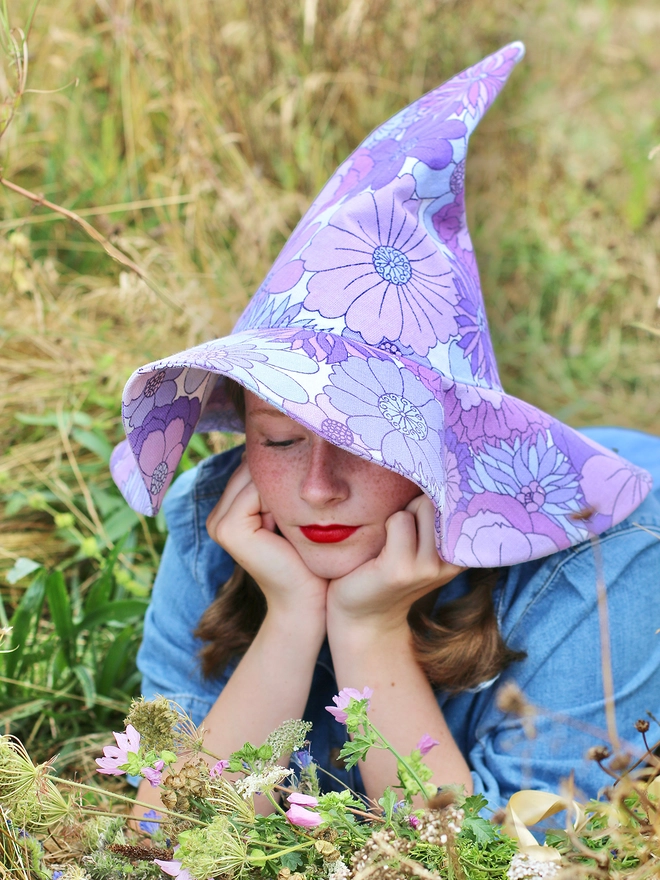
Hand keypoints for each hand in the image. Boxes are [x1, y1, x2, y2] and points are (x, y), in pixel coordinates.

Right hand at [206, 460, 328, 622]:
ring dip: (283, 481)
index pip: (251, 466)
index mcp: (227, 511)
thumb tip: (292, 447)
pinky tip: (298, 512)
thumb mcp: (292, 515)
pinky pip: (256, 490)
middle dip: (280, 468)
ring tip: (306, 500)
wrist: (308, 600)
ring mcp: (218, 522)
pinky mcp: (229, 529)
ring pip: (254, 475)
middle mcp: (216, 516)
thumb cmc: (307, 558)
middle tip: (311, 477)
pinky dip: (280, 494)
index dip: (280, 463)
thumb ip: (280, 487)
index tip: (307, 467)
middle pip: (250, 467)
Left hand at [326, 495, 464, 633]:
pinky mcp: (404, 568)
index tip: (430, 492)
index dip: (441, 491)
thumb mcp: (418, 540)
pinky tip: (379, 549)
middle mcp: (453, 558)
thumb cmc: (384, 567)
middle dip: (416, 504)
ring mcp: (430, 565)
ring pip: (421, 506)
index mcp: (461, 551)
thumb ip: (432, 515)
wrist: (361, 614)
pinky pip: (399, 520)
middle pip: (438, 499)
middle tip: (400, 530)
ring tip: (391, 539)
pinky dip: (386, 525)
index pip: (462, 500)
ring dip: (400, 514)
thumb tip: (436, 468)